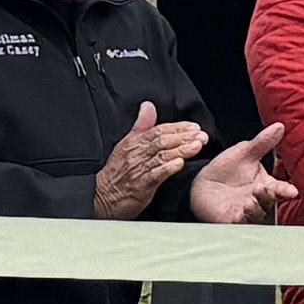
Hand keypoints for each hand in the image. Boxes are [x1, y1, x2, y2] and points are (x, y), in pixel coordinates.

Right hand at [95, 108, 210, 219]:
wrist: (102, 197)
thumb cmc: (116, 173)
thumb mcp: (126, 144)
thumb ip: (141, 126)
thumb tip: (148, 106)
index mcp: (135, 143)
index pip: (158, 130)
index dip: (178, 127)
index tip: (194, 127)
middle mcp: (137, 154)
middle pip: (163, 140)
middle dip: (184, 136)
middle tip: (201, 135)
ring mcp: (139, 169)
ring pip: (162, 155)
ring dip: (181, 149)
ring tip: (197, 146)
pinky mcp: (141, 186)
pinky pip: (155, 174)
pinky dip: (168, 168)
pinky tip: (180, 164)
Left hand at [191, 131, 293, 226]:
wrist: (201, 183)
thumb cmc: (225, 169)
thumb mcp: (244, 152)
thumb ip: (262, 142)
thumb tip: (279, 126)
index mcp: (265, 185)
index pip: (280, 189)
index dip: (286, 191)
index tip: (292, 191)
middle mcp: (258, 200)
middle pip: (269, 203)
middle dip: (268, 197)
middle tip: (262, 188)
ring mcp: (245, 212)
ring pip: (256, 215)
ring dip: (255, 208)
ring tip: (249, 200)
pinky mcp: (229, 220)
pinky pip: (238, 224)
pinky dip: (240, 220)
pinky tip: (238, 214)